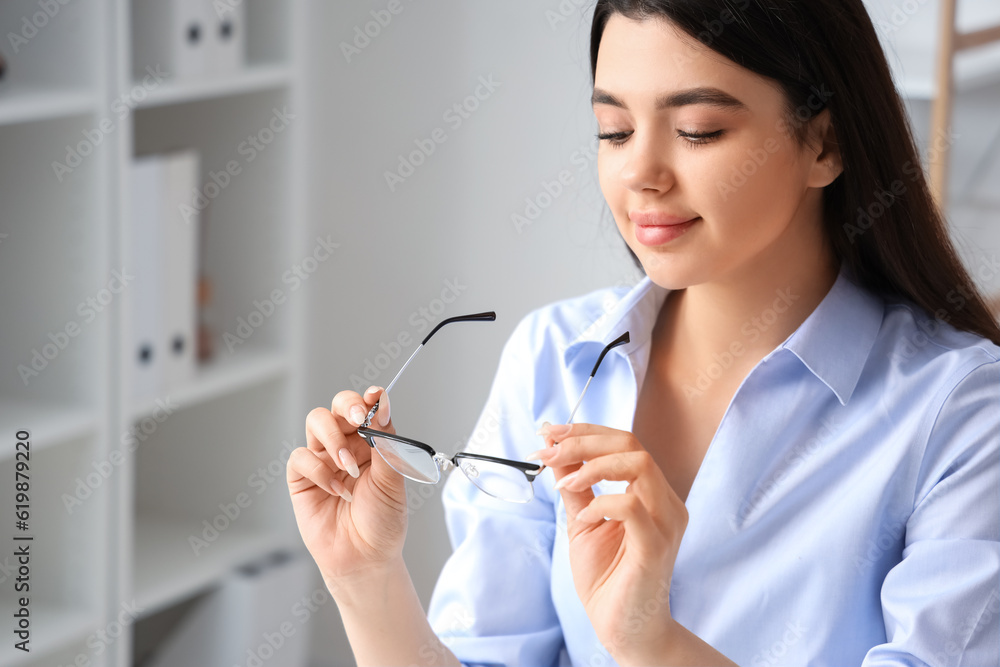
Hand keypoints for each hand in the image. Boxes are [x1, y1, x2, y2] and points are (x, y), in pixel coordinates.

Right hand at [287, 386, 407, 589]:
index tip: (374, 396)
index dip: (368, 397)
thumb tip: (381, 406)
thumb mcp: (393, 480)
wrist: (365, 558)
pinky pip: (301, 456)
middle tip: (357, 417)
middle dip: (346, 405)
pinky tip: (337, 489)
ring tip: (349, 466)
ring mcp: (323, 459)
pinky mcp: (302, 478)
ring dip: (333, 438)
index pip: (367, 408)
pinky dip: (320, 470)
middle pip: (338, 406)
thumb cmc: (382, 521)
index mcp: (372, 442)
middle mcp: (347, 445)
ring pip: (316, 421)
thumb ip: (385, 443)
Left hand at [532, 422, 687, 662]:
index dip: (585, 432)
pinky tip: (584, 519)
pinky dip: (600, 503)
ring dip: (592, 465)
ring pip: (638, 465)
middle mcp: (664, 503)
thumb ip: (574, 485)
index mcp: (650, 493)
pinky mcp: (655, 547)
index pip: (624, 443)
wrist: (622, 628)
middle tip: (548, 451)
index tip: (548, 433)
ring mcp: (664, 523)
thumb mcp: (582, 521)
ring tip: (565, 484)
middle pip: (631, 445)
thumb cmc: (607, 578)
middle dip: (582, 441)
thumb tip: (554, 449)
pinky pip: (632, 507)